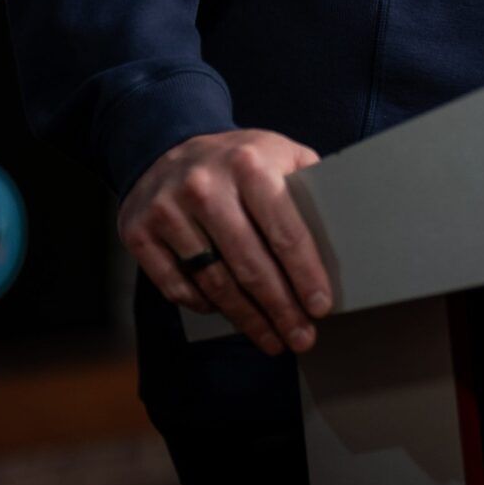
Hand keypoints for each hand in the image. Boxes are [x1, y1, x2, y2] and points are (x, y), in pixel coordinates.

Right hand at [120, 128, 331, 354]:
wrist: (165, 145)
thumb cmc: (237, 160)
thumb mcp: (279, 154)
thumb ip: (308, 185)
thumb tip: (345, 232)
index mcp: (249, 164)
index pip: (284, 231)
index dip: (305, 275)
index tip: (320, 308)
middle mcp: (204, 186)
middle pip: (250, 266)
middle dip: (280, 309)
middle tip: (301, 338)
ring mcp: (167, 210)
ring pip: (215, 283)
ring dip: (247, 319)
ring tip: (272, 339)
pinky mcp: (139, 232)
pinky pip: (178, 286)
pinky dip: (206, 306)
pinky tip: (228, 315)